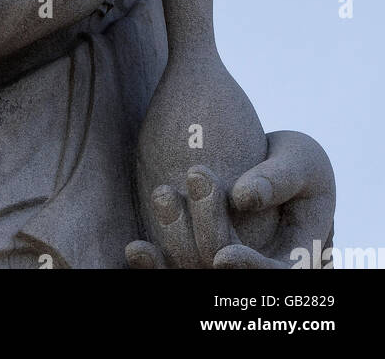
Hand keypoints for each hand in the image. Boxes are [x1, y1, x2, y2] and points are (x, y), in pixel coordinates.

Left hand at [125, 132, 334, 268]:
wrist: (275, 165)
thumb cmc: (296, 161)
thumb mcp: (301, 159)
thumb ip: (279, 177)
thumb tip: (244, 198)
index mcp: (297, 256)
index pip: (275, 278)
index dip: (249, 272)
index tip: (223, 255)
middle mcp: (260, 268)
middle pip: (228, 275)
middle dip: (207, 239)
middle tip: (193, 183)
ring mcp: (227, 266)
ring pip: (198, 273)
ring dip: (177, 246)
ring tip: (162, 195)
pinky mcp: (200, 256)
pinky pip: (177, 269)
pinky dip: (156, 265)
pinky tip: (136, 249)